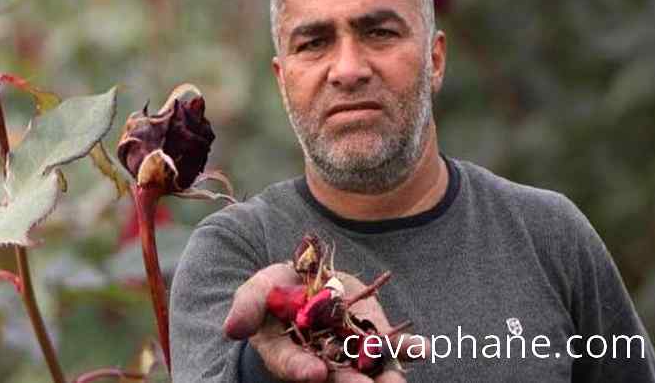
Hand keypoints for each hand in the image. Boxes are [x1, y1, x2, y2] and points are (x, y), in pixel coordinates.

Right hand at [223, 263, 425, 381]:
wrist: (310, 281)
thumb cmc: (277, 291)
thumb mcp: (258, 290)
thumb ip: (248, 306)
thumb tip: (232, 330)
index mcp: (285, 353)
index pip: (291, 364)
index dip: (300, 370)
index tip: (315, 373)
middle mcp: (319, 360)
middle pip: (333, 376)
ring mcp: (349, 352)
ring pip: (365, 369)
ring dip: (383, 378)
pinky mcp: (373, 337)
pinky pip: (391, 347)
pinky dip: (407, 348)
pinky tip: (422, 348)